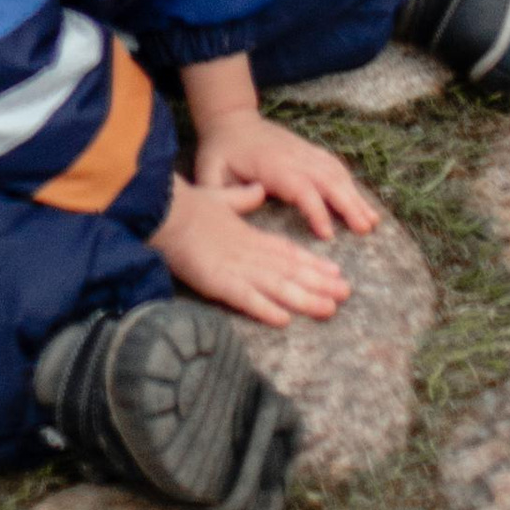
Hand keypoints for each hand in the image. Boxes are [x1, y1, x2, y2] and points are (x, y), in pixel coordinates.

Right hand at [151, 175, 354, 328]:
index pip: (288, 252)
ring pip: (277, 286)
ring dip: (304, 299)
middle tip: (347, 294)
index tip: (336, 273)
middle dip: (320, 283)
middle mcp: (249, 253)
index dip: (313, 264)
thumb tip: (258, 190)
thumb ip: (241, 199)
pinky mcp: (217, 280)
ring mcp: (235, 267)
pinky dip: (265, 309)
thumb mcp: (219, 198)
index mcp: (249, 236)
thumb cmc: (187, 205)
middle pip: (290, 270)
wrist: (162, 206)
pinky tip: (284, 319)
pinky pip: (245, 298)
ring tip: (329, 309)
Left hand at [189, 106, 376, 244]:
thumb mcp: (209, 171)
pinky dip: (350, 182)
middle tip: (365, 230)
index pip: (300, 187)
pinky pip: (333, 165)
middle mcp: (292, 156)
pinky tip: (361, 201)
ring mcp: (303, 151)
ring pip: (335, 172)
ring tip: (372, 221)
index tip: (328, 234)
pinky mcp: (307, 150)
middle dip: (348, 204)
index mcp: (271, 164)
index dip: (315, 209)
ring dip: (355, 195)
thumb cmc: (219, 151)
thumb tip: (251, 200)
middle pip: (327, 179)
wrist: (229, 118)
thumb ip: (221, 191)